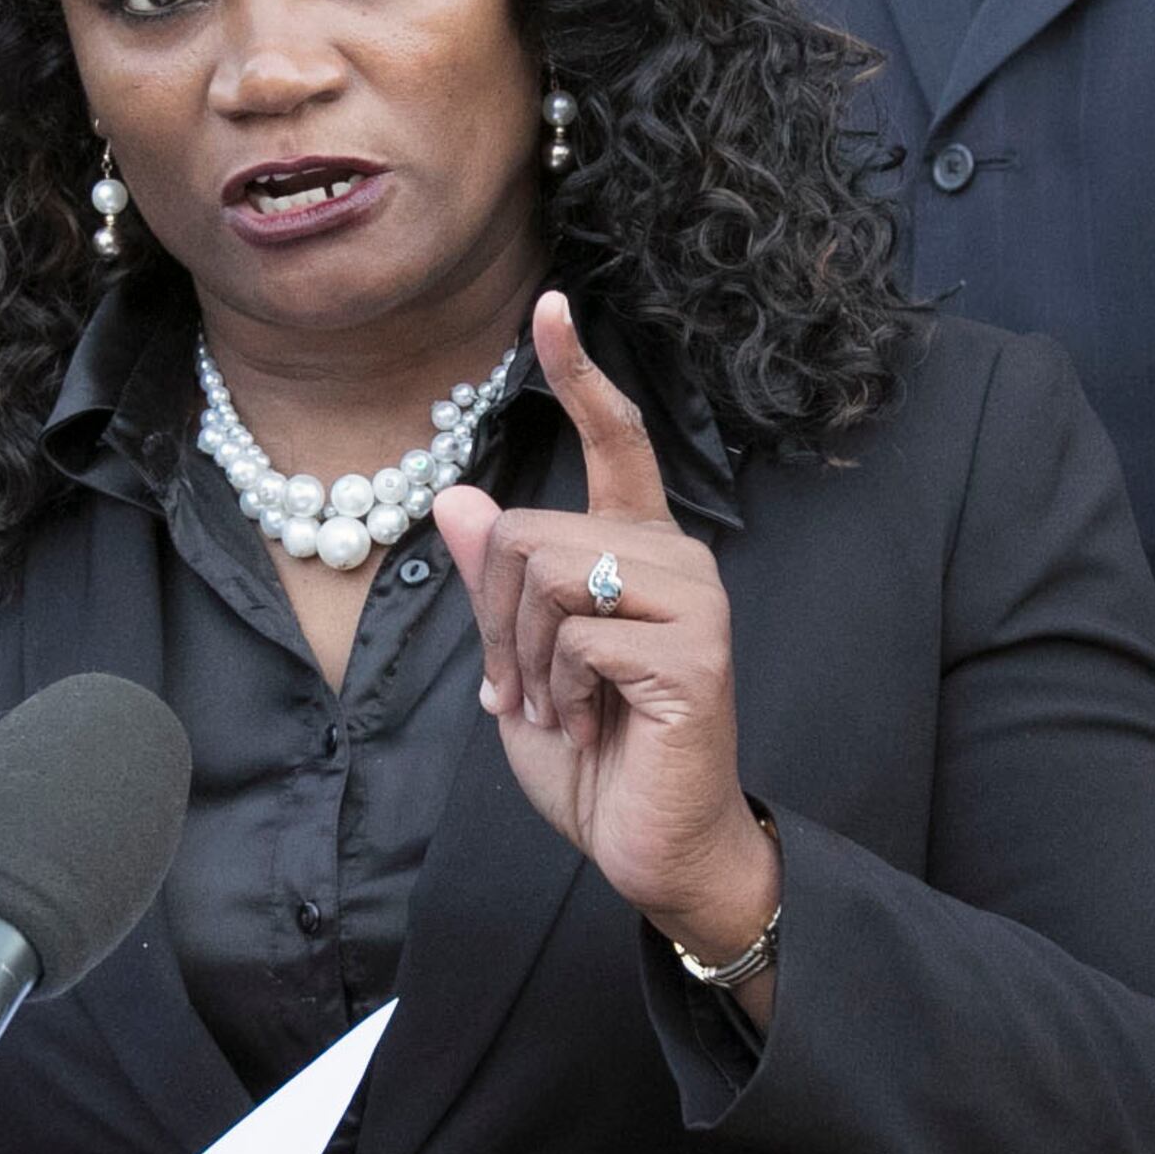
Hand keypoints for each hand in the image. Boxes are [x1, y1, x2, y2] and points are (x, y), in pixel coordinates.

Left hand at [433, 294, 778, 1000]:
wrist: (653, 846)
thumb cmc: (595, 757)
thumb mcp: (521, 663)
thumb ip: (495, 585)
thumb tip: (460, 498)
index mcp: (637, 548)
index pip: (614, 442)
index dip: (580, 374)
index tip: (553, 308)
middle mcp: (675, 557)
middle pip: (527, 532)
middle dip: (494, 623)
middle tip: (521, 690)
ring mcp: (695, 600)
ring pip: (546, 574)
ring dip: (524, 660)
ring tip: (562, 708)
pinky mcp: (695, 653)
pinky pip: (577, 635)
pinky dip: (556, 691)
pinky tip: (590, 725)